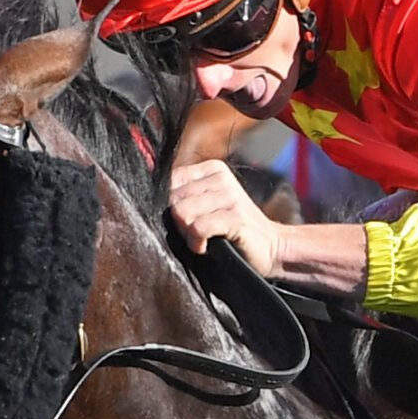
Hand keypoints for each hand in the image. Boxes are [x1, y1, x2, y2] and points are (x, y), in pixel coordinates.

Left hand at [169, 159, 286, 276]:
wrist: (271, 249)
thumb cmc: (231, 231)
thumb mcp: (206, 206)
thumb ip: (184, 196)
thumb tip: (146, 194)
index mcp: (213, 169)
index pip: (169, 181)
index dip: (171, 206)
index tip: (188, 221)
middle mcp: (222, 178)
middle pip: (173, 199)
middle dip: (178, 223)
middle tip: (196, 235)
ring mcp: (231, 196)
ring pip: (182, 213)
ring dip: (187, 235)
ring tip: (203, 241)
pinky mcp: (236, 217)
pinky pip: (198, 228)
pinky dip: (197, 244)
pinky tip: (207, 248)